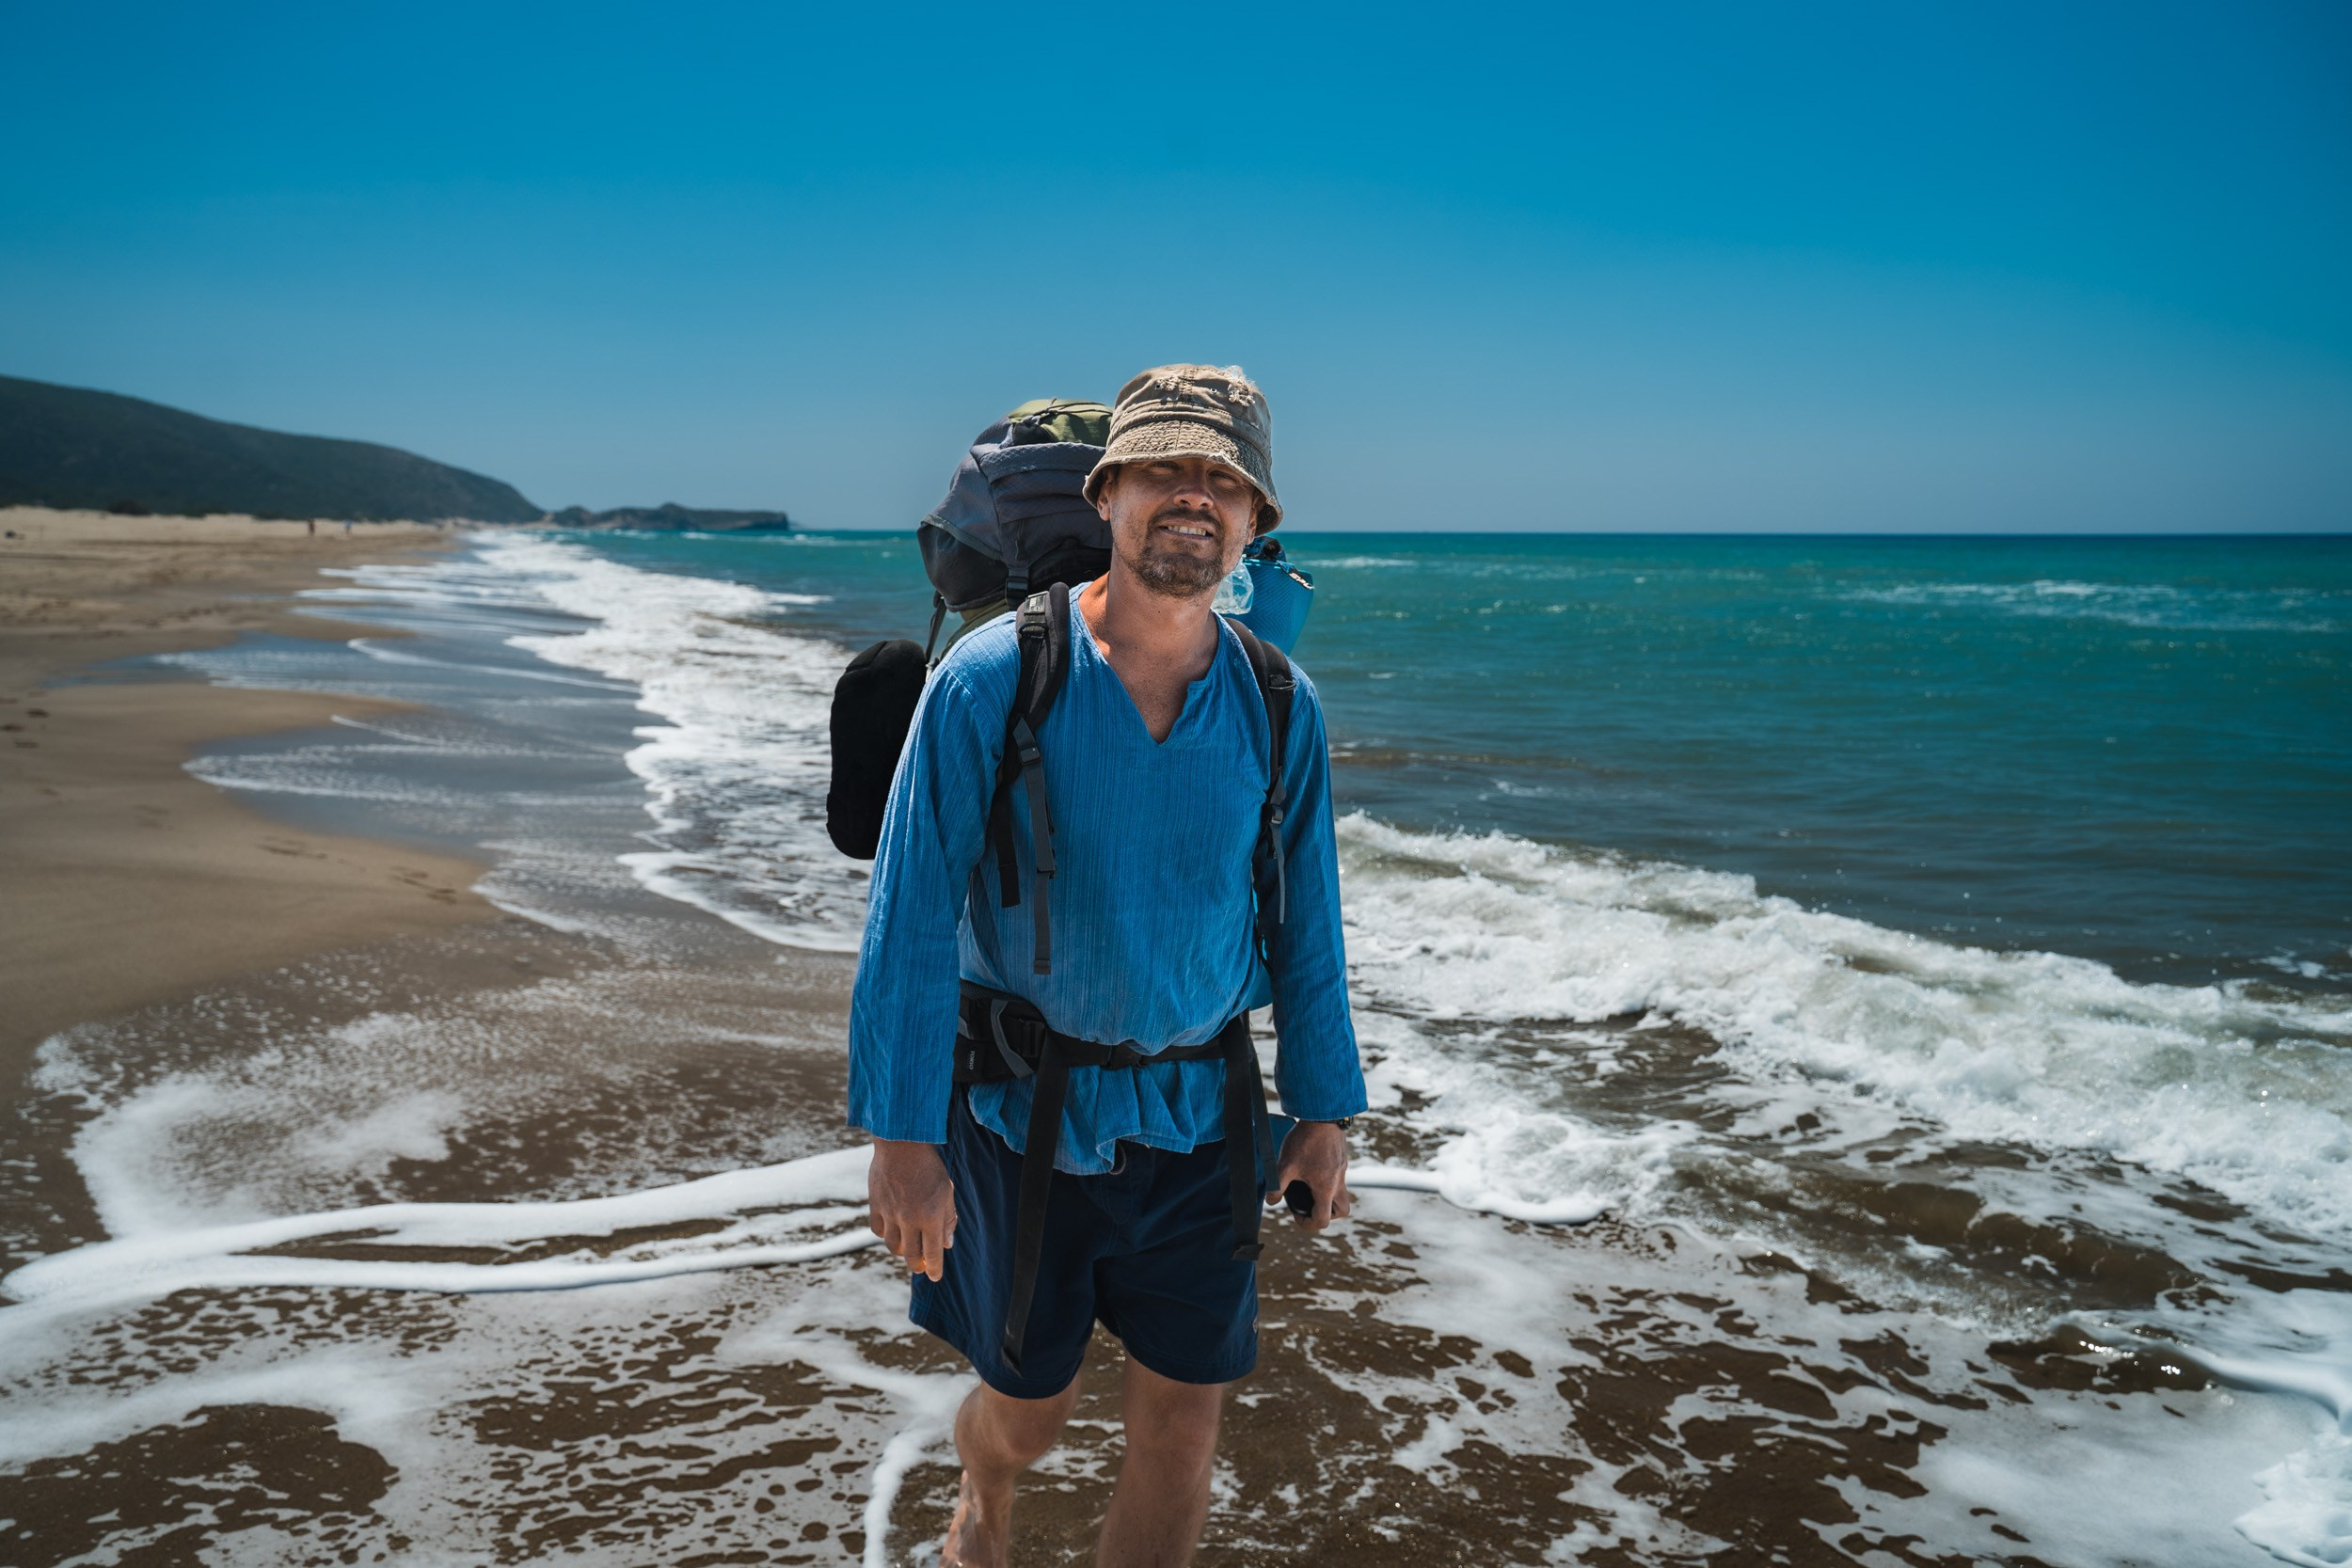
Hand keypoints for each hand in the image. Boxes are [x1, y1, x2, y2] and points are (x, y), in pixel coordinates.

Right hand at [868, 1139, 955, 1280]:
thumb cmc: (929, 1167)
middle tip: (921, 1266)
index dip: (934, 1269)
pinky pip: (878, 1230)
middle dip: (917, 1265)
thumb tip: (947, 1243)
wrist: (902, 1144)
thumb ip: (948, 1218)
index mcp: (930, 1217)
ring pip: (893, 1246)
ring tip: (908, 1247)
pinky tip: (893, 1230)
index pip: (933, 1253)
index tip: (935, 1277)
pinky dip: (886, 1234)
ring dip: (902, 1250)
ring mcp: (890, 1214)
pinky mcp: (875, 1206)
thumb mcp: (947, 1191)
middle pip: (910, 1255)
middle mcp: (909, 1220)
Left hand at [1269, 1120, 1351, 1231]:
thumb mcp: (1286, 1165)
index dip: (1307, 1224)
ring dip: (1327, 1198)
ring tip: (1309, 1187)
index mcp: (1326, 1188)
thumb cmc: (1305, 1140)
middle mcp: (1338, 1182)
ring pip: (1341, 1194)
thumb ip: (1277, 1186)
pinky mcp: (1341, 1160)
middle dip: (1326, 1214)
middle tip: (1309, 1205)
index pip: (1322, 1220)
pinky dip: (1327, 1181)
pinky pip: (1338, 1178)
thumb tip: (1271, 1201)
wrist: (1323, 1115)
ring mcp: (1342, 1170)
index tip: (1295, 1214)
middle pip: (1341, 1211)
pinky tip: (1311, 1167)